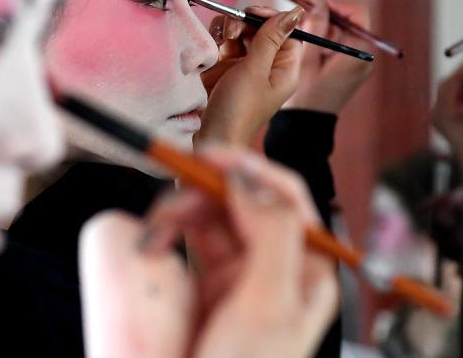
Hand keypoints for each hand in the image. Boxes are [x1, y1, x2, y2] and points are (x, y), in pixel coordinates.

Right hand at [79, 146, 337, 357]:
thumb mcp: (269, 306)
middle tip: (171, 202)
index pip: (288, 198)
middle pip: (245, 201)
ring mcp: (243, 274)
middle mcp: (278, 264)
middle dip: (206, 194)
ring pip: (214, 216)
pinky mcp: (209, 285)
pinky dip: (171, 232)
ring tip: (154, 233)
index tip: (212, 156)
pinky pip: (191, 240)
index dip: (252, 169)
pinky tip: (154, 242)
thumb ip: (272, 236)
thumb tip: (252, 180)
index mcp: (308, 268)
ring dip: (182, 212)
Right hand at [197, 7, 304, 145]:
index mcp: (285, 69)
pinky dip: (217, 40)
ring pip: (240, 33)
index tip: (253, 13)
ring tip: (222, 41)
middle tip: (233, 31)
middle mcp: (267, 66)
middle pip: (261, 29)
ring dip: (229, 30)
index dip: (272, 19)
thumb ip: (271, 38)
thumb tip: (296, 12)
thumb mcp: (256, 70)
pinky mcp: (224, 69)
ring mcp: (245, 67)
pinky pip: (223, 43)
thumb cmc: (238, 110)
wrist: (211, 138)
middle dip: (245, 24)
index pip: (288, 32)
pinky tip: (212, 50)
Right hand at [284, 0, 374, 113]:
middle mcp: (363, 56)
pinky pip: (336, 43)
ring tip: (297, 29)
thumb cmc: (305, 98)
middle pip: (347, 20)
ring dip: (319, 25)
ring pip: (339, 30)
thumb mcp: (307, 59)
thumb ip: (316, 27)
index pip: (356, 13)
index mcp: (359, 52)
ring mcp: (356, 62)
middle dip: (323, 14)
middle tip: (300, 16)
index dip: (334, 4)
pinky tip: (302, 43)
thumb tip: (319, 2)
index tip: (312, 5)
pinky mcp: (347, 67)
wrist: (307, 127)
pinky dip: (321, 38)